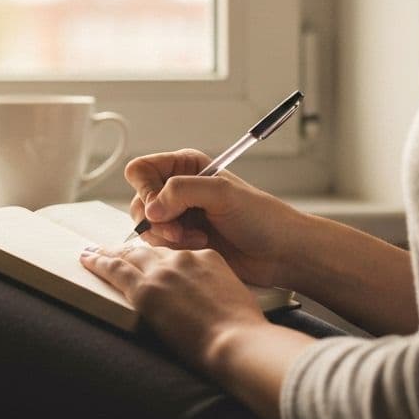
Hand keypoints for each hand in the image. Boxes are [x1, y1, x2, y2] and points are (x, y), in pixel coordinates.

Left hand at [79, 242, 267, 371]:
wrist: (238, 341)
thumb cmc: (243, 330)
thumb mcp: (233, 296)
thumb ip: (214, 290)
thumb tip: (204, 302)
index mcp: (206, 257)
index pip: (173, 253)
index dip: (156, 257)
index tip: (146, 259)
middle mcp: (183, 258)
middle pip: (148, 250)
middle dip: (127, 250)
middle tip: (110, 250)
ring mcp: (162, 272)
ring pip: (128, 256)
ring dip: (108, 254)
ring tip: (92, 253)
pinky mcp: (146, 290)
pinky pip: (116, 270)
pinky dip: (99, 263)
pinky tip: (87, 259)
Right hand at [125, 149, 307, 287]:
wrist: (279, 252)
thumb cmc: (262, 217)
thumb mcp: (222, 193)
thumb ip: (182, 191)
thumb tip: (151, 209)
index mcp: (186, 167)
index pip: (141, 170)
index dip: (145, 190)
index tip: (161, 208)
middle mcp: (178, 189)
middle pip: (139, 202)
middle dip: (157, 220)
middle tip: (180, 230)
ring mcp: (179, 216)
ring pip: (146, 227)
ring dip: (167, 237)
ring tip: (196, 239)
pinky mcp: (182, 241)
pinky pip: (158, 246)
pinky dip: (173, 249)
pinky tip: (199, 246)